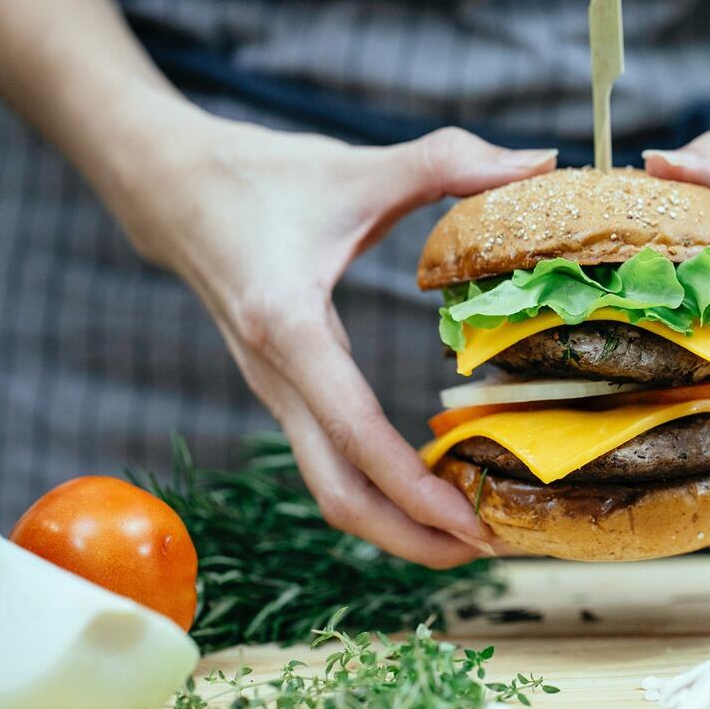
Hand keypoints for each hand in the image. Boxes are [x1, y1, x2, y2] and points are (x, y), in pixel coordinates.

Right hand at [111, 106, 555, 566]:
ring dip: (395, 523)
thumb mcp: (359, 166)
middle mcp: (275, 376)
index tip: (474, 522)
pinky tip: (430, 484)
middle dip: (410, 537)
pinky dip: (378, 489)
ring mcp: (274, 391)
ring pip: (330, 488)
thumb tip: (541, 161)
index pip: (355, 433)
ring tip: (470, 533)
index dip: (414, 489)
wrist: (168, 184)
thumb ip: (450, 160)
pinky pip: (329, 460)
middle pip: (336, 495)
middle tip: (488, 548)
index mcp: (290, 328)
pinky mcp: (282, 390)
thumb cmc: (260, 175)